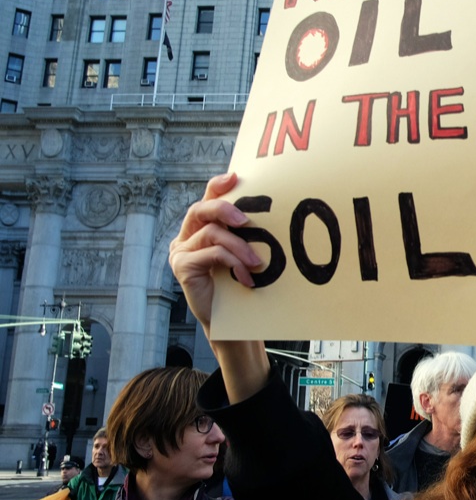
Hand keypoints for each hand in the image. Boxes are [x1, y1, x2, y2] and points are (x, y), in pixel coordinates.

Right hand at [168, 173, 271, 402]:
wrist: (233, 322)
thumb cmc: (241, 285)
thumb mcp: (244, 255)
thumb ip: (245, 234)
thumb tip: (270, 211)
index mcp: (200, 228)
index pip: (206, 198)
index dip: (218, 185)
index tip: (235, 177)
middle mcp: (185, 236)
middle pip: (200, 210)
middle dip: (226, 210)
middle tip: (247, 221)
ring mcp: (180, 251)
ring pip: (210, 233)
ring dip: (239, 246)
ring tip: (257, 262)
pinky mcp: (181, 267)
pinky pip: (210, 253)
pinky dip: (232, 262)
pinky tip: (246, 277)